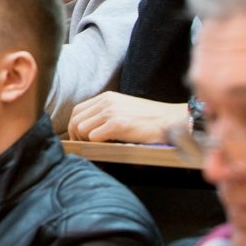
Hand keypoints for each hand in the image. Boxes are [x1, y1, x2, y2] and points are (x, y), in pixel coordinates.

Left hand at [67, 93, 187, 143]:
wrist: (170, 120)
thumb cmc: (149, 119)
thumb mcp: (124, 108)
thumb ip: (107, 113)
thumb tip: (90, 129)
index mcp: (106, 97)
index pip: (77, 111)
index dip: (75, 126)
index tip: (80, 139)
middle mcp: (105, 102)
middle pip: (75, 120)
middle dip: (77, 136)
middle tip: (86, 147)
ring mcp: (110, 112)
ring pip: (81, 129)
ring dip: (86, 141)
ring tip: (98, 147)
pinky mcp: (117, 124)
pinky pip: (93, 136)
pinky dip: (97, 145)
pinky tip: (107, 147)